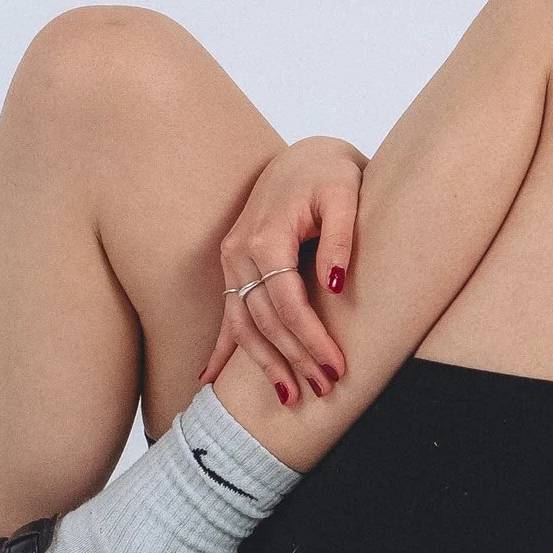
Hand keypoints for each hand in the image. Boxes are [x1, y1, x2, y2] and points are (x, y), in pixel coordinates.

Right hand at [207, 137, 366, 408]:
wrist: (306, 157)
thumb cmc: (330, 174)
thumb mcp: (345, 195)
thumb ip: (340, 237)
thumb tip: (333, 283)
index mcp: (266, 238)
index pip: (287, 304)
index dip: (310, 340)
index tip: (337, 367)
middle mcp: (240, 253)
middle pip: (264, 321)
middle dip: (294, 359)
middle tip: (324, 389)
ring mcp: (232, 261)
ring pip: (242, 324)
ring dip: (263, 363)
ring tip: (288, 396)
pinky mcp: (233, 266)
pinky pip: (226, 312)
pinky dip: (219, 348)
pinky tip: (207, 380)